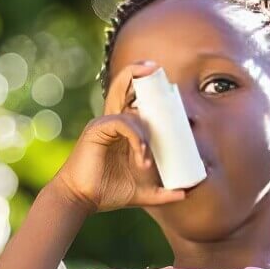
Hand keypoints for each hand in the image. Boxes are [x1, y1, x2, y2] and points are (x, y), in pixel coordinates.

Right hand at [51, 60, 187, 212]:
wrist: (83, 200)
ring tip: (147, 160)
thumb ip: (164, 192)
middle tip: (156, 68)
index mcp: (123, 130)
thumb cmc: (109, 192)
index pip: (136, 101)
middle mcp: (113, 121)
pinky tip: (142, 156)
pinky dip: (136, 137)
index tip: (169, 88)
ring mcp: (104, 123)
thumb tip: (186, 193)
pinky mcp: (97, 129)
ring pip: (128, 107)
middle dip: (137, 72)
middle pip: (123, 87)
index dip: (149, 89)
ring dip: (145, 131)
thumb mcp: (144, 192)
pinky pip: (122, 122)